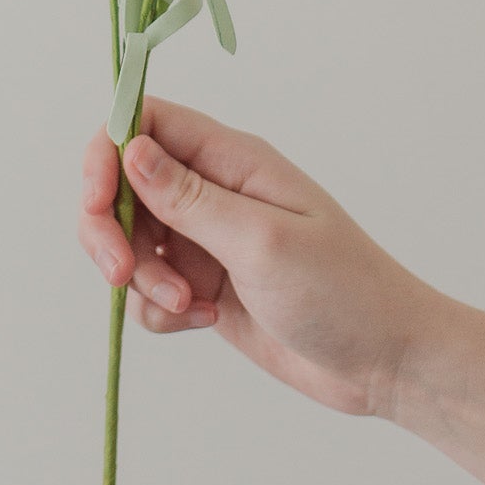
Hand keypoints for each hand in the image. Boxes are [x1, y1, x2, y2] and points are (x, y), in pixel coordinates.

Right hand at [78, 94, 438, 417]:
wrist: (386, 362)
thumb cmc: (343, 291)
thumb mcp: (262, 241)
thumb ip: (190, 199)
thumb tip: (131, 149)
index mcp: (232, 159)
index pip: (146, 123)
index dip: (108, 154)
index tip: (97, 204)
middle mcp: (214, 191)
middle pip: (123, 185)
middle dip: (108, 229)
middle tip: (119, 272)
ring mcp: (208, 240)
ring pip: (132, 242)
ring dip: (142, 278)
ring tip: (190, 305)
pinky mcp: (206, 287)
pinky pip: (151, 289)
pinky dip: (160, 309)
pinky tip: (203, 322)